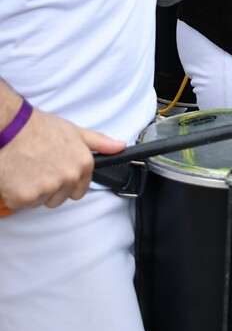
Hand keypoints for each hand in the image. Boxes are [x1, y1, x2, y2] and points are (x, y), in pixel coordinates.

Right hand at [0, 108, 125, 211]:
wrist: (9, 127)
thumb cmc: (38, 127)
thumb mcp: (74, 131)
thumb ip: (99, 143)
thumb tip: (120, 146)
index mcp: (83, 164)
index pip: (79, 191)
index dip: (66, 183)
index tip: (55, 172)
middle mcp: (69, 178)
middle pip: (59, 199)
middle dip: (48, 188)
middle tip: (37, 167)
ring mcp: (47, 189)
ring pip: (40, 201)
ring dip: (32, 191)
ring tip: (26, 168)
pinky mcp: (26, 197)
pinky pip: (20, 204)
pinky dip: (15, 193)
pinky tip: (15, 175)